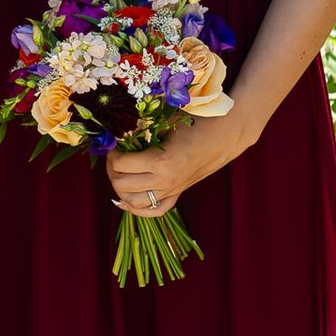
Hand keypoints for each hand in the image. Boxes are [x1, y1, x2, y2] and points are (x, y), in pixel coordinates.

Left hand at [106, 114, 241, 217]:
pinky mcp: (177, 195)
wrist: (223, 137)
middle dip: (112, 170)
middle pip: (122, 185)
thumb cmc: (194, 124)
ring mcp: (172, 191)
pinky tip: (126, 199)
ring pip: (133, 202)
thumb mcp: (164, 124)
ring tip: (119, 174)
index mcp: (161, 162)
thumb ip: (141, 132)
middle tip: (114, 157)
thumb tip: (117, 137)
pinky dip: (136, 209)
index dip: (112, 153)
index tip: (113, 144)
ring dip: (120, 189)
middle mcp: (165, 181)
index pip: (121, 165)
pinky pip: (153, 211)